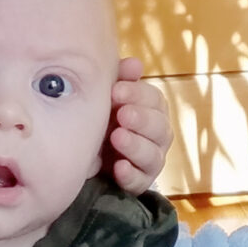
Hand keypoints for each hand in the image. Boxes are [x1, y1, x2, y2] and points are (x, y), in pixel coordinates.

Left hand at [108, 56, 171, 192]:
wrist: (88, 152)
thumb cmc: (104, 116)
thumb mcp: (109, 96)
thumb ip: (121, 79)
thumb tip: (134, 63)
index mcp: (153, 110)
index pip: (155, 100)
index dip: (138, 94)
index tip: (116, 91)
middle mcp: (157, 136)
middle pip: (159, 127)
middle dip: (141, 120)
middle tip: (121, 114)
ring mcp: (149, 161)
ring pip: (152, 156)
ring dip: (136, 146)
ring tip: (117, 138)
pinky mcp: (138, 183)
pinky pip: (140, 182)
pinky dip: (131, 175)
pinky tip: (119, 168)